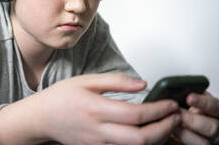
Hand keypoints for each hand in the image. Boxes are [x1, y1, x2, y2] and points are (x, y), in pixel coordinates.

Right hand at [33, 73, 180, 144]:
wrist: (42, 118)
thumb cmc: (61, 97)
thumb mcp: (86, 80)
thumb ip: (116, 81)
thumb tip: (143, 83)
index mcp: (96, 109)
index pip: (136, 114)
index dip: (159, 110)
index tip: (171, 103)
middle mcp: (98, 131)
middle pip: (140, 139)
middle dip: (164, 129)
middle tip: (176, 117)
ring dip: (157, 139)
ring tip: (167, 125)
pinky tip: (149, 134)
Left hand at [172, 91, 218, 143]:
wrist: (169, 121)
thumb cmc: (178, 106)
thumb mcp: (182, 95)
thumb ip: (181, 91)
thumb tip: (174, 85)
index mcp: (213, 109)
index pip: (215, 106)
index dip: (203, 102)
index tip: (189, 97)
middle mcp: (213, 125)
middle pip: (212, 127)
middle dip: (191, 119)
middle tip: (176, 112)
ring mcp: (206, 139)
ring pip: (203, 142)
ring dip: (184, 132)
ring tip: (170, 124)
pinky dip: (179, 141)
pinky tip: (169, 133)